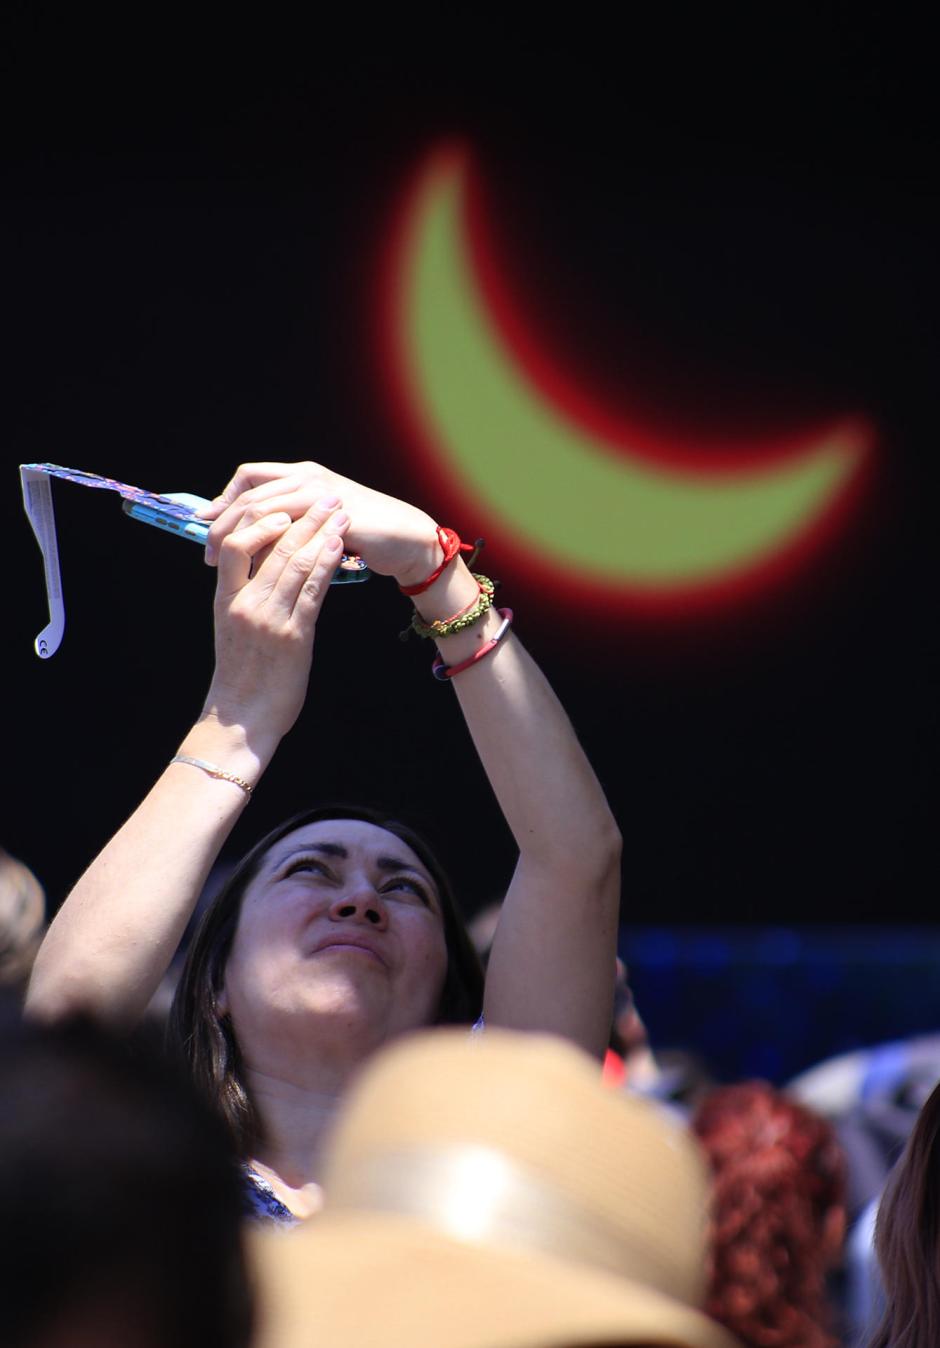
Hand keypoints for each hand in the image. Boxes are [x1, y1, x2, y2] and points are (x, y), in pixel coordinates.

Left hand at [200, 461, 439, 586]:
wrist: (405, 539)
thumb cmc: (364, 534)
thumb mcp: (318, 521)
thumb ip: (290, 520)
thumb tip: (250, 535)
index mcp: (302, 474)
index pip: (250, 477)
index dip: (224, 499)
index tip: (206, 523)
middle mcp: (308, 477)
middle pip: (249, 495)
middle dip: (223, 523)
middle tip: (208, 550)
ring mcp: (321, 494)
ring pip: (263, 509)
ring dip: (239, 536)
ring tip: (224, 559)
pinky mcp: (333, 516)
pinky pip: (288, 530)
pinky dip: (266, 548)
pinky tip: (255, 566)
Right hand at [201, 498, 349, 743]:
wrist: (244, 719)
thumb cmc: (241, 675)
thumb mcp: (232, 628)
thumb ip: (245, 596)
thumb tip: (265, 565)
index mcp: (224, 599)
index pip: (232, 543)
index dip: (259, 520)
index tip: (283, 506)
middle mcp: (244, 604)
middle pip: (270, 546)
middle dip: (301, 516)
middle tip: (325, 497)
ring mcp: (268, 619)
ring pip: (293, 562)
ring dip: (320, 532)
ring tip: (341, 513)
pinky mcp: (293, 636)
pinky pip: (311, 590)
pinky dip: (327, 563)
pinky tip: (340, 546)